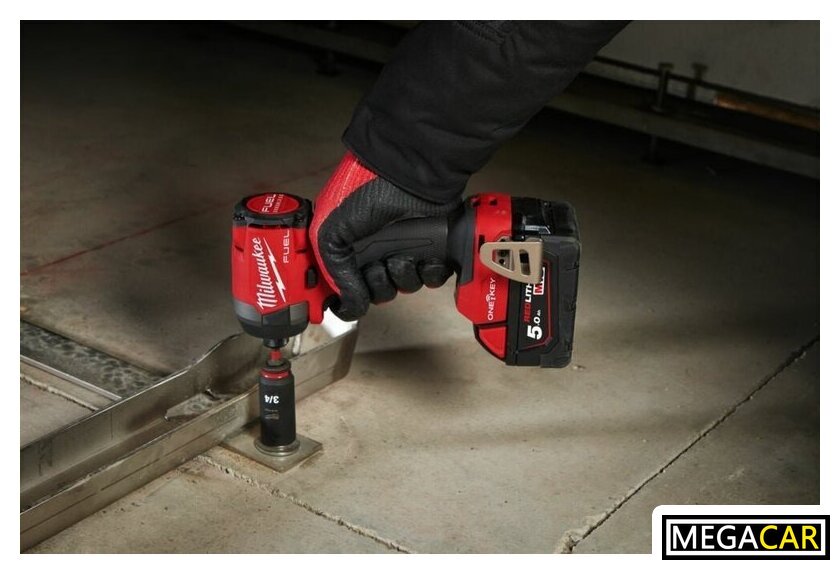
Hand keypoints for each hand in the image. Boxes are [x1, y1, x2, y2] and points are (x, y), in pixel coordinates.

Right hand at [310, 152, 459, 320]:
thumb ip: (336, 274)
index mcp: (353, 249)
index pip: (351, 288)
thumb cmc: (364, 194)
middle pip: (379, 293)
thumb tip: (349, 306)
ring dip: (403, 276)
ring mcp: (407, 251)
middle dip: (379, 285)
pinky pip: (434, 278)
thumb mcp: (330, 235)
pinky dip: (430, 272)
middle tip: (378, 266)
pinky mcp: (434, 250)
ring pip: (406, 287)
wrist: (408, 175)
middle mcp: (379, 252)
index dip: (351, 296)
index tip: (351, 298)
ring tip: (402, 255)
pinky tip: (424, 259)